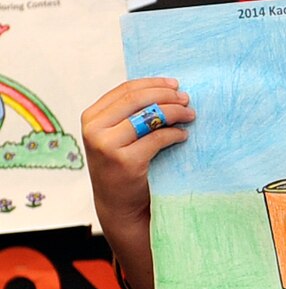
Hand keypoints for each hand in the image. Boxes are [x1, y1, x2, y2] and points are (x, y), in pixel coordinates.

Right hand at [80, 77, 195, 224]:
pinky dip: (174, 134)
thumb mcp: (118, 136)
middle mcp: (94, 129)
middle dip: (166, 96)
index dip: (152, 84)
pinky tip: (183, 136)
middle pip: (136, 100)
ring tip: (190, 115)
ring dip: (174, 113)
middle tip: (187, 99)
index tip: (174, 85)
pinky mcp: (124, 161)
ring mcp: (107, 145)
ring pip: (147, 117)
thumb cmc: (124, 167)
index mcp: (91, 117)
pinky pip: (156, 139)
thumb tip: (168, 90)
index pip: (124, 90)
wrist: (119, 204)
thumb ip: (130, 115)